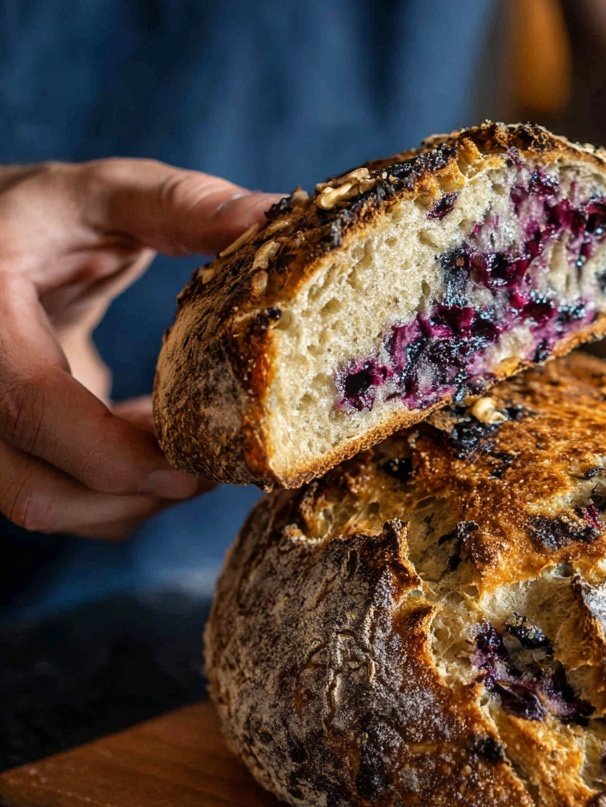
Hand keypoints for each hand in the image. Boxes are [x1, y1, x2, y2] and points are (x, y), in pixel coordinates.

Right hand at [0, 159, 280, 539]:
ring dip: (130, 500)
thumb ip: (181, 205)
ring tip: (188, 449)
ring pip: (44, 506)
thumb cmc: (44, 216)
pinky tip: (151, 444)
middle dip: (137, 495)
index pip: (29, 408)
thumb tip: (274, 216)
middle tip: (213, 468)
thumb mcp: (104, 195)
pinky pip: (56, 500)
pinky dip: (114, 495)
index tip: (201, 466)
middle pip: (35, 491)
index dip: (119, 455)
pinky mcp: (4, 447)